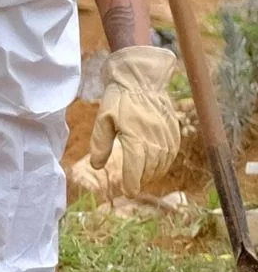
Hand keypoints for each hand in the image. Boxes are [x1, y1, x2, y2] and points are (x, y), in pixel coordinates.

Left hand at [90, 45, 181, 196]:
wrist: (141, 78)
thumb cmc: (119, 98)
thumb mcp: (103, 119)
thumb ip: (100, 144)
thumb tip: (97, 166)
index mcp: (135, 136)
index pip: (135, 167)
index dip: (132, 183)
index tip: (128, 192)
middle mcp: (154, 137)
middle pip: (150, 167)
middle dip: (141, 179)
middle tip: (132, 185)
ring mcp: (166, 133)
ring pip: (163, 162)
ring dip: (153, 173)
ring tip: (142, 177)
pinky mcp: (174, 129)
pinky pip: (172, 152)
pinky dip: (165, 162)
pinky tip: (157, 165)